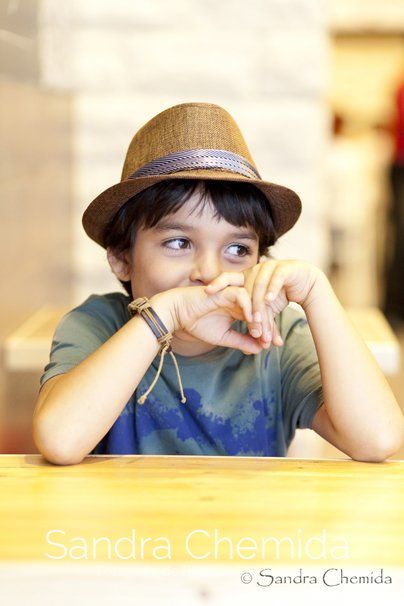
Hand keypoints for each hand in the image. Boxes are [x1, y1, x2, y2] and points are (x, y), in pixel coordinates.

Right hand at [154, 285, 265, 354]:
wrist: (178, 313)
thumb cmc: (197, 322)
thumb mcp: (224, 337)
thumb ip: (241, 341)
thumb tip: (259, 350)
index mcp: (240, 309)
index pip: (260, 318)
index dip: (268, 331)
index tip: (272, 345)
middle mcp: (240, 300)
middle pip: (262, 309)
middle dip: (268, 325)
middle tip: (271, 341)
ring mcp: (233, 293)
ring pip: (255, 301)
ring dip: (259, 316)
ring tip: (259, 332)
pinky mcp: (225, 290)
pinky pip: (242, 295)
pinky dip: (248, 307)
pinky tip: (249, 320)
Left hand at [204, 259, 322, 347]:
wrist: (306, 282)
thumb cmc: (283, 295)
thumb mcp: (267, 309)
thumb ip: (258, 321)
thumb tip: (254, 346)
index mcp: (247, 277)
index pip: (227, 278)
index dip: (217, 283)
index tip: (206, 292)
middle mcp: (255, 270)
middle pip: (245, 288)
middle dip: (245, 308)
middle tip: (246, 325)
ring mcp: (269, 267)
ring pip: (259, 287)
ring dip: (258, 306)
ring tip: (257, 321)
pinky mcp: (284, 269)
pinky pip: (276, 279)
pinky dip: (271, 290)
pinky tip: (268, 300)